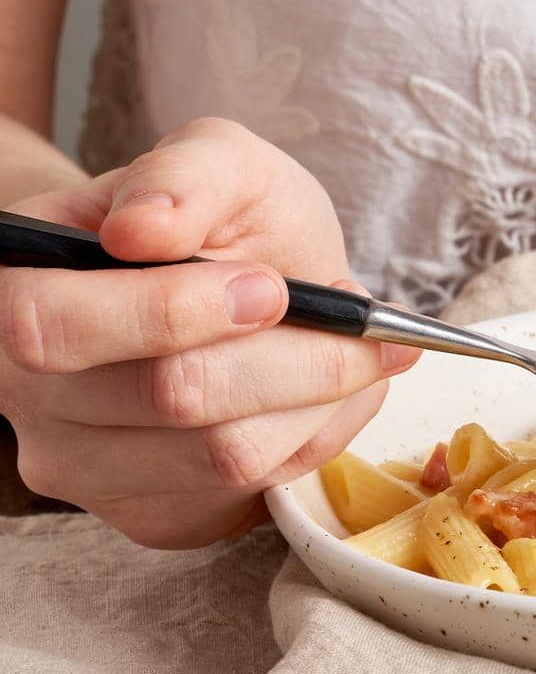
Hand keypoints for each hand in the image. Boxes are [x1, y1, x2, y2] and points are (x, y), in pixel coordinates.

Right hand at [0, 118, 418, 546]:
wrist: (236, 281)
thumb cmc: (218, 219)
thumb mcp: (216, 160)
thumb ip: (185, 175)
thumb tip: (141, 227)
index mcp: (12, 290)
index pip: (56, 327)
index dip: (171, 311)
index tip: (269, 287)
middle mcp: (26, 393)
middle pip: (170, 399)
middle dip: (293, 355)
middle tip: (360, 319)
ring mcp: (83, 465)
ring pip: (228, 455)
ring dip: (322, 397)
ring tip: (362, 347)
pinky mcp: (151, 513)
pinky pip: (254, 490)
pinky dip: (320, 433)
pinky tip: (330, 390)